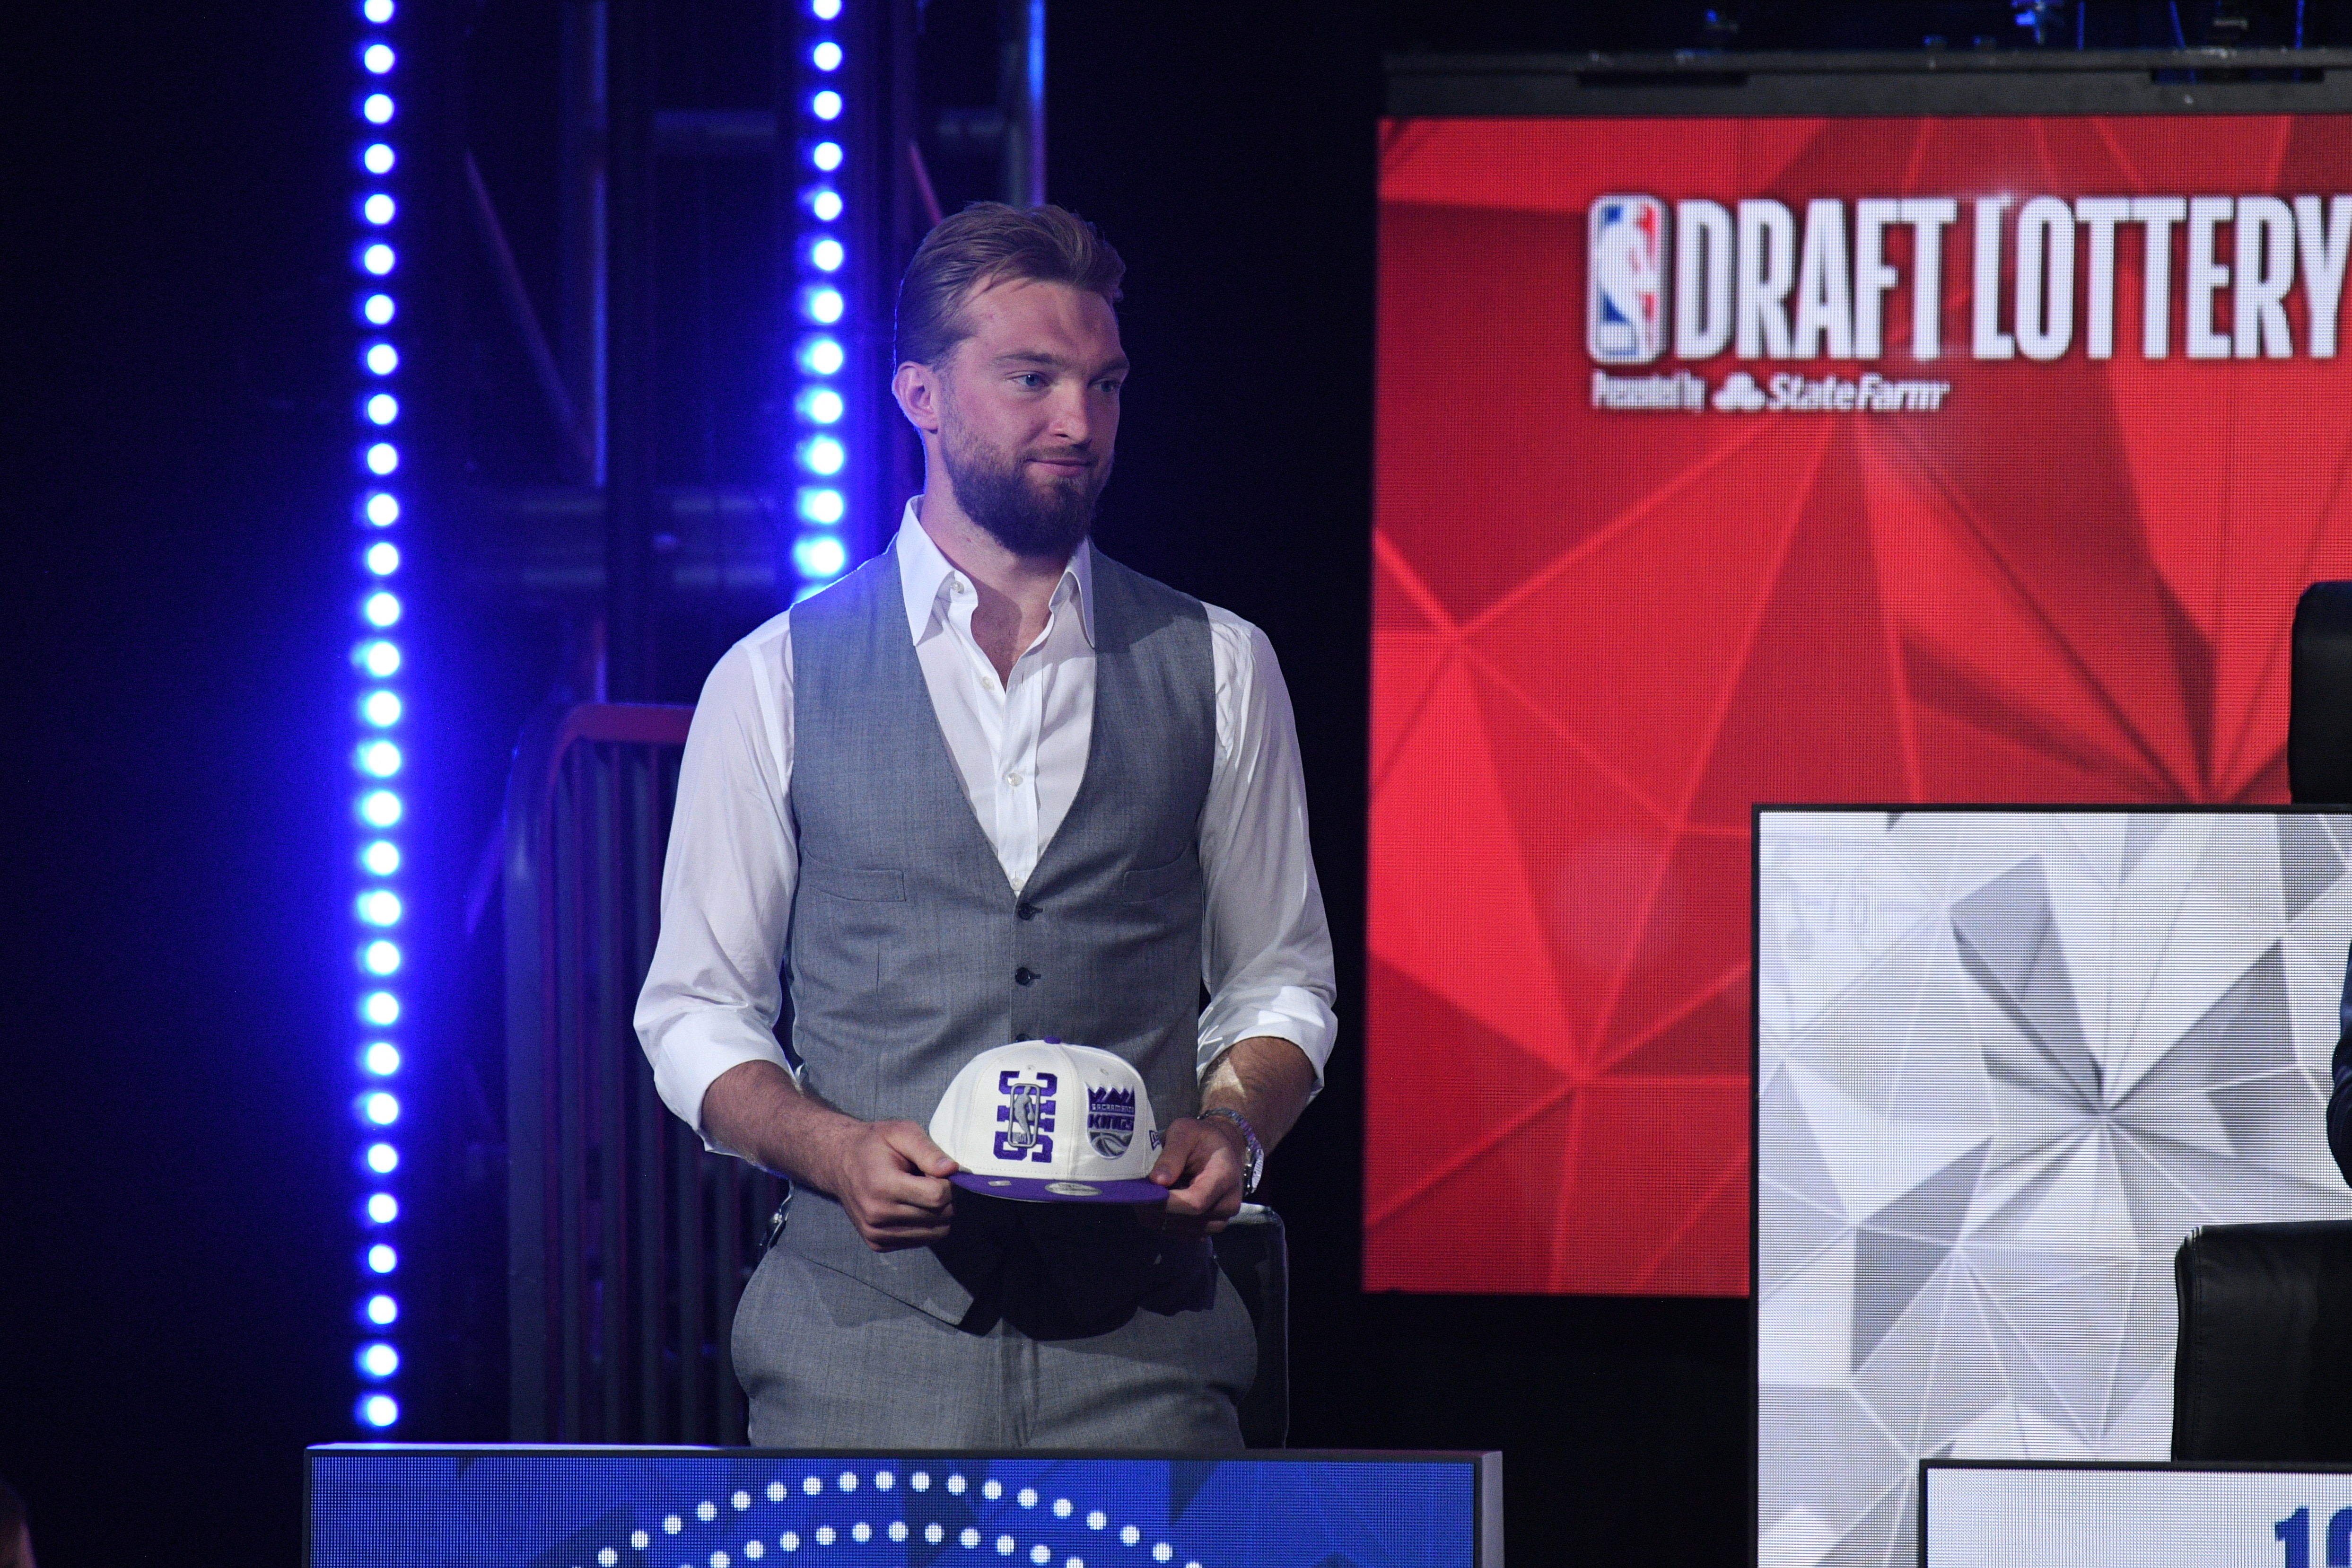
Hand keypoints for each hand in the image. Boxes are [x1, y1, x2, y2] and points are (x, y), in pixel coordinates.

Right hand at [820, 1120, 958, 1250]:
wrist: (839, 1162)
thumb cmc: (875, 1143)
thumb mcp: (902, 1133)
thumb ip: (928, 1151)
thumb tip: (953, 1169)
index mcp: (883, 1186)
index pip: (937, 1196)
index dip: (950, 1183)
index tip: (944, 1171)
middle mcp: (877, 1215)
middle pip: (939, 1216)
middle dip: (947, 1197)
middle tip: (933, 1179)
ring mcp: (876, 1234)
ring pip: (935, 1233)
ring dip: (939, 1213)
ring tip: (922, 1192)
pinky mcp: (877, 1244)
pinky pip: (921, 1240)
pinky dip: (926, 1224)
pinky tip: (912, 1205)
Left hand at [1145, 1115, 1247, 1238]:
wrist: (1224, 1149)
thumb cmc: (1202, 1137)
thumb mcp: (1185, 1132)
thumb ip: (1172, 1155)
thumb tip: (1157, 1181)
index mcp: (1224, 1177)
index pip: (1194, 1203)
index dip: (1166, 1204)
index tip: (1142, 1194)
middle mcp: (1228, 1204)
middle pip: (1186, 1220)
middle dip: (1156, 1209)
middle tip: (1136, 1192)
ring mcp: (1221, 1219)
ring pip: (1181, 1232)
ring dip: (1158, 1218)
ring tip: (1147, 1196)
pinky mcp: (1211, 1227)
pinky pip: (1183, 1235)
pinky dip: (1165, 1223)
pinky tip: (1157, 1205)